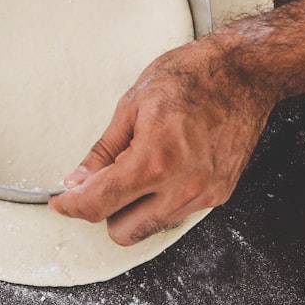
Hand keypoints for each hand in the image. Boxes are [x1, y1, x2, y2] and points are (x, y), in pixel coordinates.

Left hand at [49, 34, 275, 245]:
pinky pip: (176, 215)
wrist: (243, 72)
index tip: (61, 202)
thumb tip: (79, 180)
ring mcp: (205, 195)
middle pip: (122, 232)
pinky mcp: (219, 195)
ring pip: (150, 228)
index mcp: (154, 162)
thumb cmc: (190, 78)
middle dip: (104, 210)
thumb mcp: (130, 107)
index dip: (71, 205)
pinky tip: (160, 172)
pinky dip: (159, 202)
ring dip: (133, 209)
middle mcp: (182, 187)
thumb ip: (103, 152)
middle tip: (99, 182)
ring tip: (135, 169)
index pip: (98, 204)